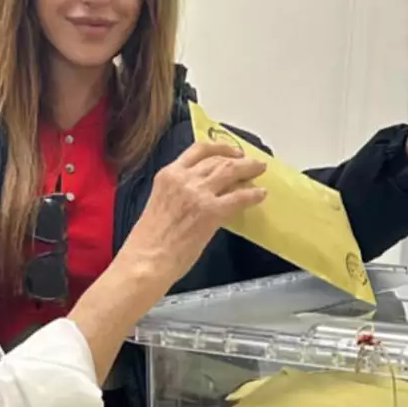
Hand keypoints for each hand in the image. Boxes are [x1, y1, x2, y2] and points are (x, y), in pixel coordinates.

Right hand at [121, 142, 266, 286]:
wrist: (146, 259)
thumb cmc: (148, 240)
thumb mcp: (161, 202)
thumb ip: (180, 192)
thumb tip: (203, 194)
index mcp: (168, 174)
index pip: (198, 150)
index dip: (220, 147)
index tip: (232, 151)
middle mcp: (183, 178)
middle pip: (218, 159)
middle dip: (239, 159)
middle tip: (251, 163)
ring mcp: (198, 193)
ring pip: (230, 171)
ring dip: (249, 169)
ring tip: (259, 170)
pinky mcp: (211, 211)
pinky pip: (239, 196)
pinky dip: (252, 194)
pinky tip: (260, 195)